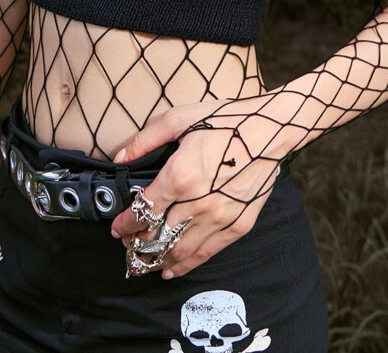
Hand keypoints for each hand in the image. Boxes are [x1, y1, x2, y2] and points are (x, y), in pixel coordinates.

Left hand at [110, 98, 284, 277]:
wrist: (270, 130)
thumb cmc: (226, 120)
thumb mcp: (180, 118)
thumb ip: (146, 140)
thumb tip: (120, 159)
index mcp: (180, 175)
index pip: (143, 211)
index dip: (124, 225)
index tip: (116, 229)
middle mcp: (198, 202)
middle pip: (158, 235)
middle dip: (137, 244)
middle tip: (127, 247)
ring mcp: (219, 217)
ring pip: (179, 250)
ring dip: (157, 260)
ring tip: (144, 263)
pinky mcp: (237, 225)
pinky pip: (206, 253)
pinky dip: (185, 265)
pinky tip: (172, 269)